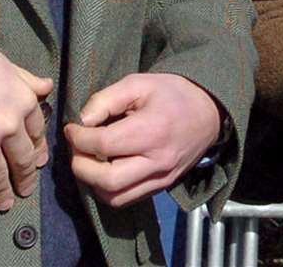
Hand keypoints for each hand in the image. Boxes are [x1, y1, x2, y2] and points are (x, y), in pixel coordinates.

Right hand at [0, 31, 54, 213]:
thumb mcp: (1, 61)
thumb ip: (24, 79)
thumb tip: (45, 86)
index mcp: (22, 100)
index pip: (37, 131)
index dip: (37, 147)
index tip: (38, 159)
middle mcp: (8, 125)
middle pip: (22, 159)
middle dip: (25, 177)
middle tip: (25, 190)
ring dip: (2, 193)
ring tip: (4, 204)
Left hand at [63, 73, 220, 207]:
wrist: (209, 112)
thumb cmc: (172, 93)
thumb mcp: (139, 83)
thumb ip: (106, 99)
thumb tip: (81, 121)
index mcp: (151, 130)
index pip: (104, 144)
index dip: (79, 138)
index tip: (72, 128)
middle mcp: (157, 161)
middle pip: (107, 180)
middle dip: (81, 166)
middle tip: (76, 148)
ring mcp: (161, 178)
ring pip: (115, 197)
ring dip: (92, 183)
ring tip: (89, 160)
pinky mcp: (162, 187)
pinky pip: (128, 199)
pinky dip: (109, 190)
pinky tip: (105, 170)